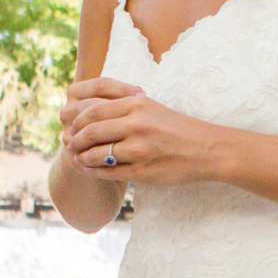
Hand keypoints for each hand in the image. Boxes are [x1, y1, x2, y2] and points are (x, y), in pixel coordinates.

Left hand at [63, 80, 220, 185]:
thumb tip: (89, 110)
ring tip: (77, 158)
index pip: (93, 111)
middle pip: (91, 131)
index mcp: (137, 105)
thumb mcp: (151, 107)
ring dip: (82, 157)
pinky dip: (94, 171)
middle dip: (75, 139)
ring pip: (97, 153)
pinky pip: (109, 172)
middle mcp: (137, 124)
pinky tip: (89, 169)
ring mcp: (140, 149)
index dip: (76, 121)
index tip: (71, 126)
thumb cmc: (177, 127)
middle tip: (70, 143)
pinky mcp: (143, 171)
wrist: (207, 149)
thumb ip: (123, 106)